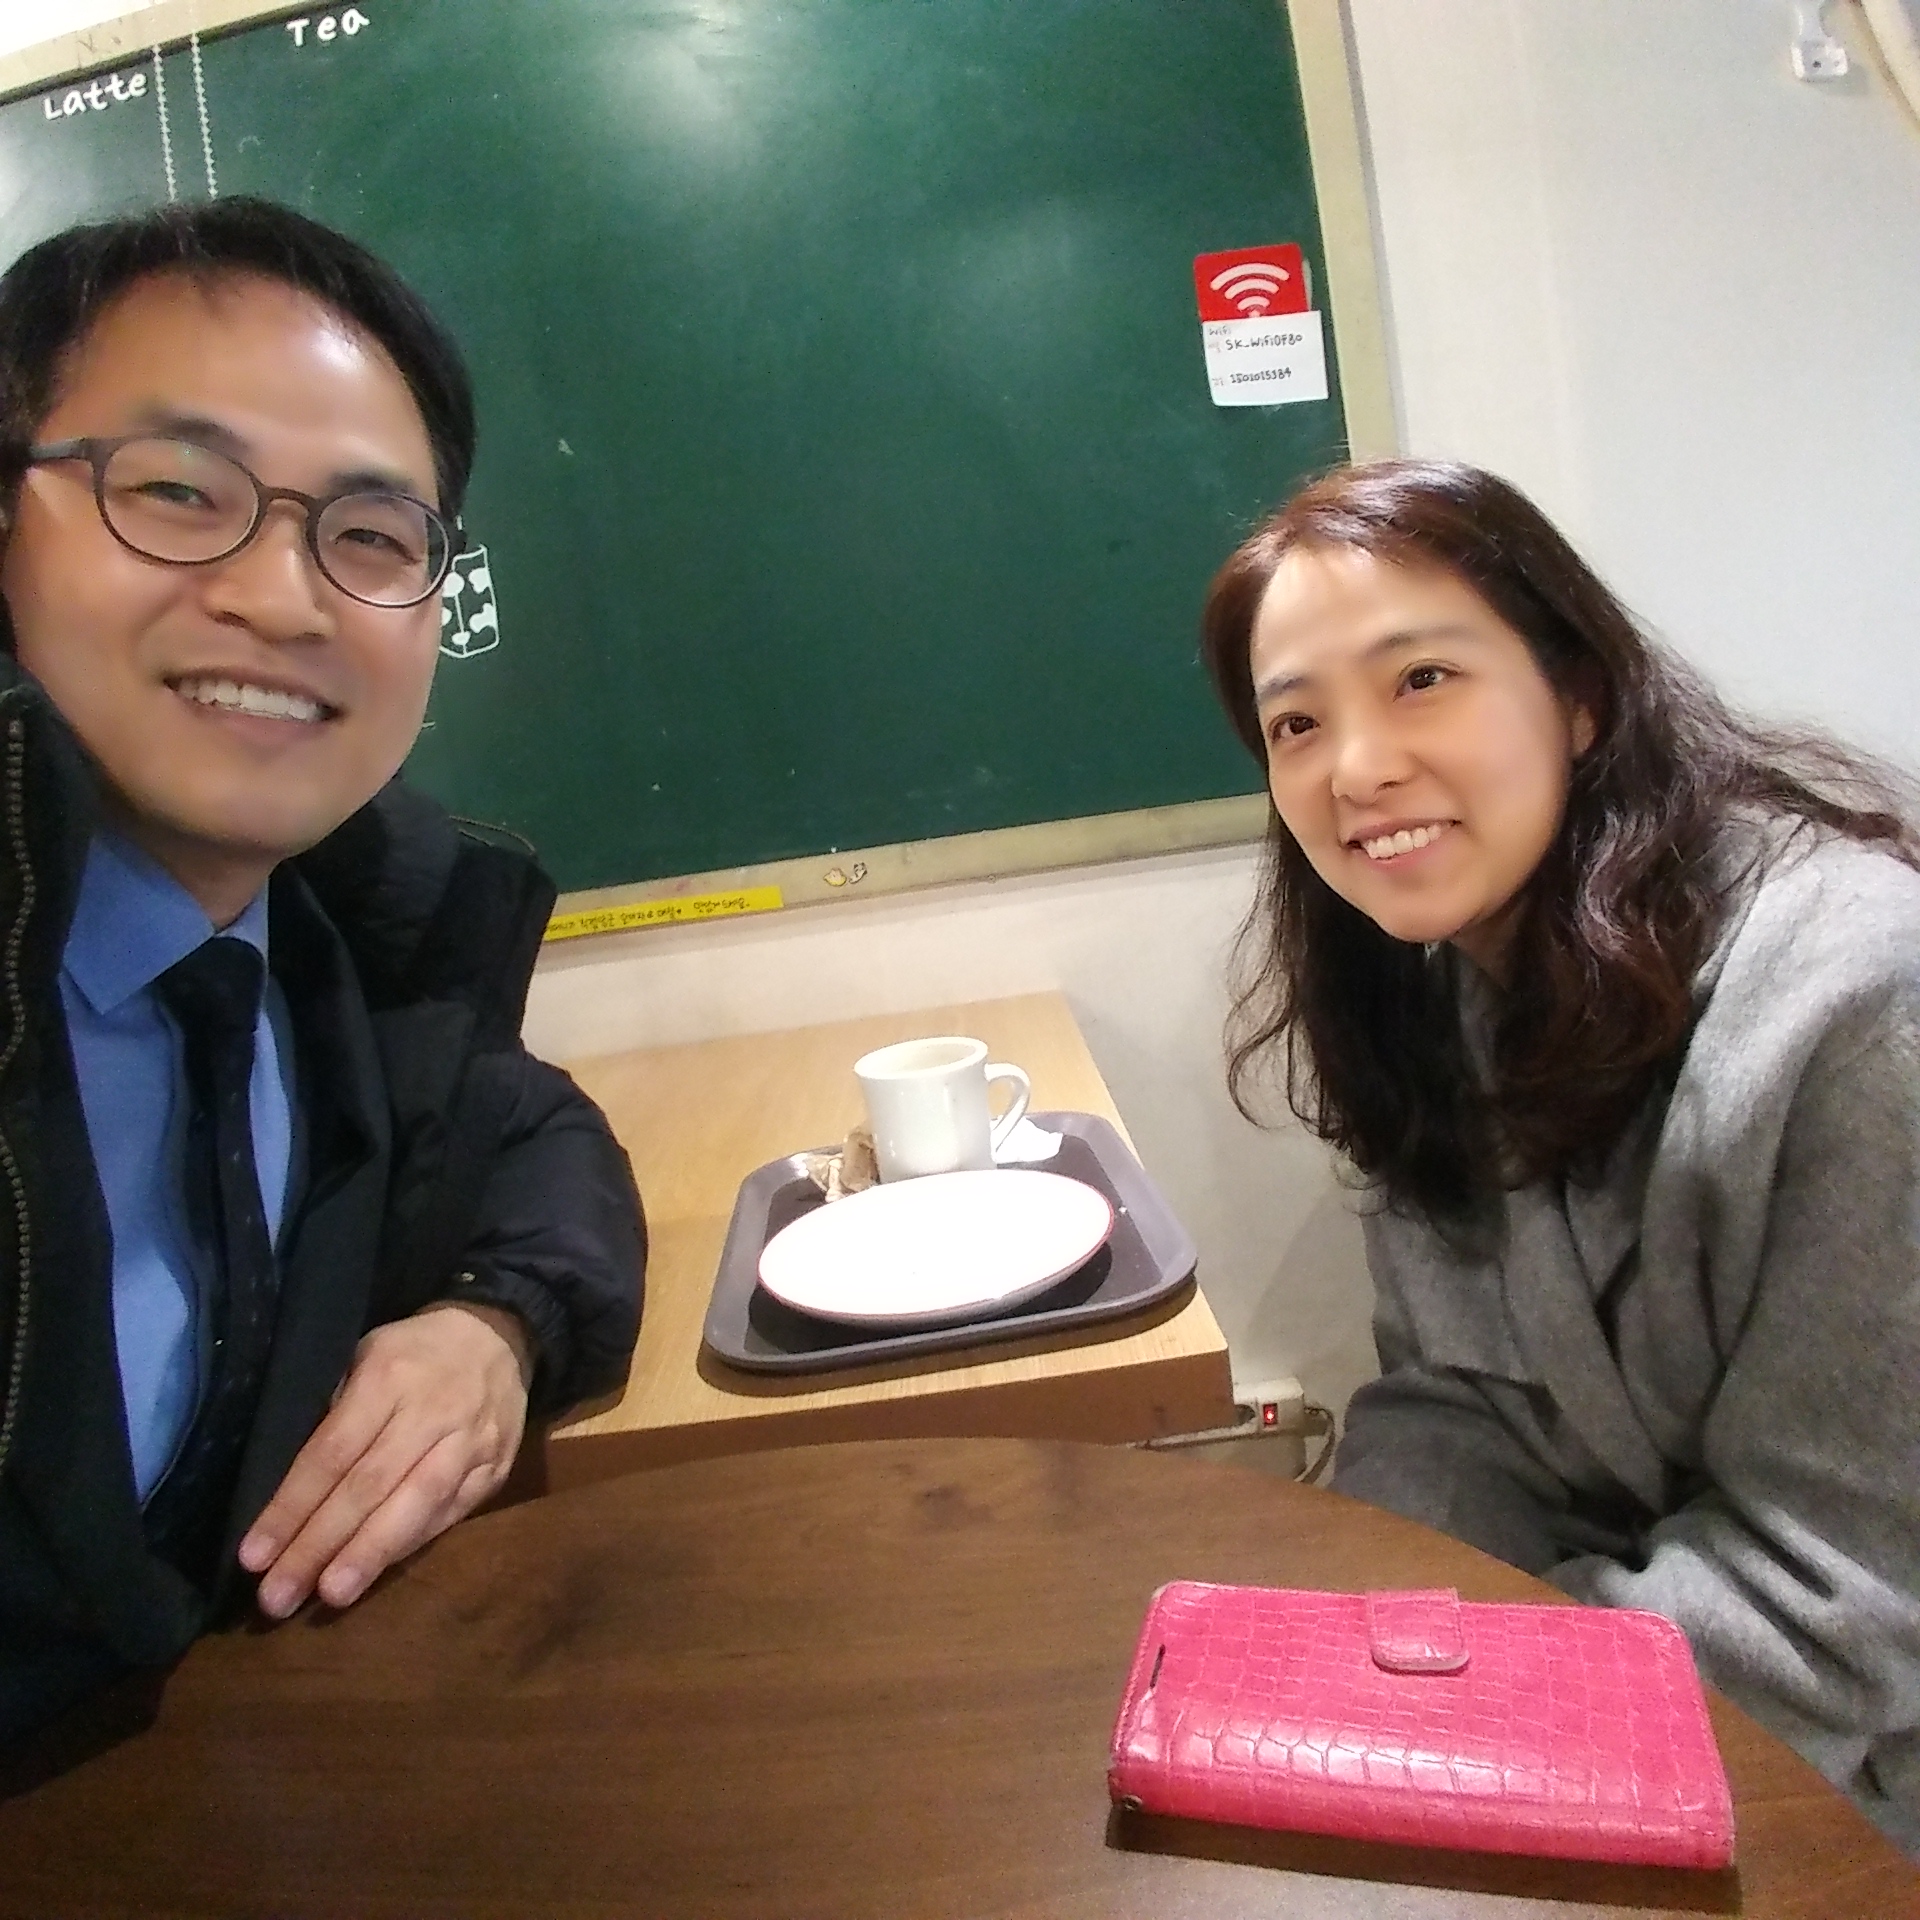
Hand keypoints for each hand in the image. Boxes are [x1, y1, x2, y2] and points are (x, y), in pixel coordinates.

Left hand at [238, 1300, 533, 1618]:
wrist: (496, 1336)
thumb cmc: (410, 1353)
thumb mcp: (361, 1356)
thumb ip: (331, 1412)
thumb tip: (287, 1489)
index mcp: (387, 1377)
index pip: (331, 1453)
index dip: (292, 1507)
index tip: (254, 1556)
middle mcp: (432, 1411)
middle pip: (369, 1487)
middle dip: (320, 1545)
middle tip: (278, 1596)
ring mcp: (470, 1442)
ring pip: (416, 1504)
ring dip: (371, 1554)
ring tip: (331, 1596)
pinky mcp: (496, 1468)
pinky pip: (449, 1513)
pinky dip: (409, 1545)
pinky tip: (377, 1572)